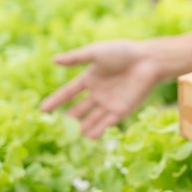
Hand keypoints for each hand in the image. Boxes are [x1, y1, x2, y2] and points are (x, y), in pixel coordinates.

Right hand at [41, 40, 160, 137]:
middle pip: (78, 109)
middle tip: (53, 130)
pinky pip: (106, 123)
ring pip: (91, 119)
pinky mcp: (122, 111)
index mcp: (90, 78)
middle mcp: (98, 93)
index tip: (42, 110)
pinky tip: (86, 137)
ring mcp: (110, 103)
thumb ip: (76, 58)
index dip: (56, 101)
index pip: (69, 93)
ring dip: (80, 128)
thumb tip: (54, 60)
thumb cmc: (124, 53)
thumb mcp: (97, 53)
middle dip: (66, 119)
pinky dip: (96, 131)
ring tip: (68, 138)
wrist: (149, 61)